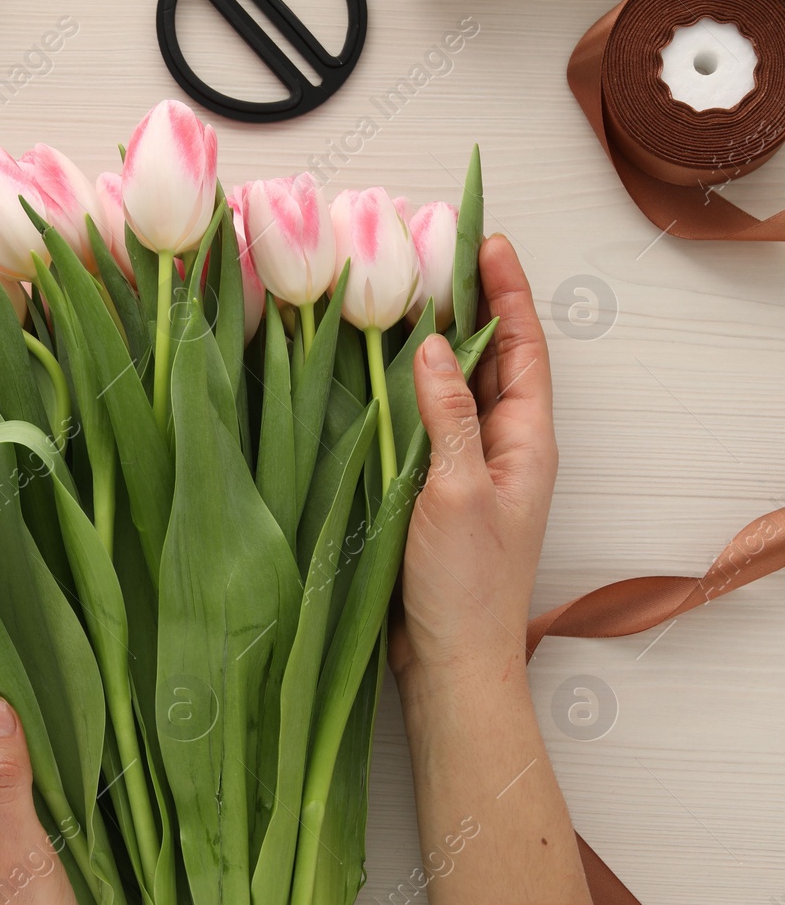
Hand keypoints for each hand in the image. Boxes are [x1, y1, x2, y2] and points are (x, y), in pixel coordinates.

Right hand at [391, 235, 558, 693]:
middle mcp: (503, 449)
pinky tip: (377, 374)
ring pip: (456, 391)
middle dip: (470, 307)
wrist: (450, 660)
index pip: (523, 349)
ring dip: (435, 346)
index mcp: (526, 443)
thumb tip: (434, 346)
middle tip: (436, 257)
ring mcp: (469, 470)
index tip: (487, 243)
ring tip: (404, 298)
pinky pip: (426, 425)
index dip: (507, 294)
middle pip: (491, 361)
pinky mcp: (435, 492)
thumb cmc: (465, 585)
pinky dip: (407, 392)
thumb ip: (448, 417)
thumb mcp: (457, 492)